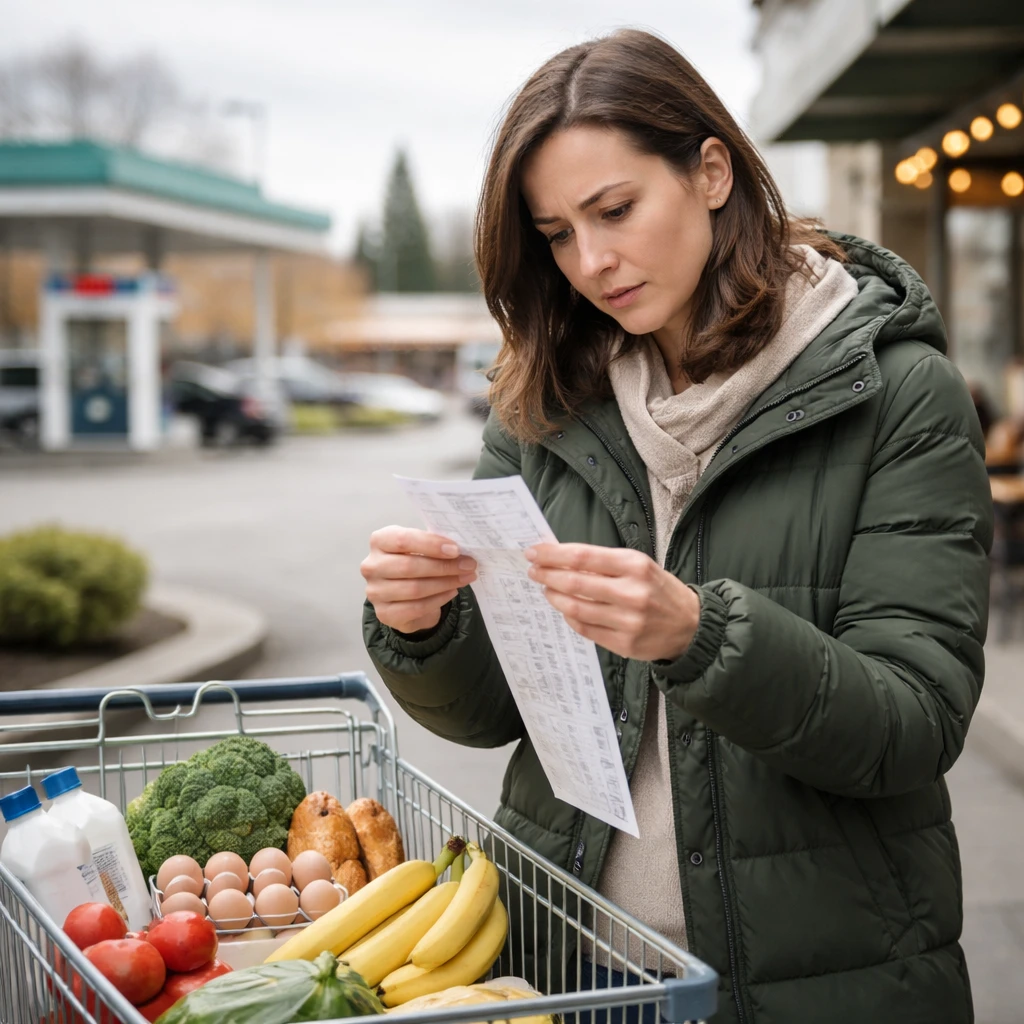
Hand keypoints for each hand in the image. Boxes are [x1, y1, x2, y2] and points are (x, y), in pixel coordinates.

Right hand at [362, 527, 476, 633]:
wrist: (402, 593)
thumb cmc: (413, 562)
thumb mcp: (420, 547)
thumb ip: (434, 545)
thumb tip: (461, 549)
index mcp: (379, 541)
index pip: (402, 540)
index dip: (430, 544)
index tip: (455, 549)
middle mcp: (372, 566)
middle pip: (410, 566)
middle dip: (444, 566)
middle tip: (468, 565)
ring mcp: (375, 591)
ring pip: (415, 589)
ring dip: (445, 583)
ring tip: (465, 578)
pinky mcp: (384, 613)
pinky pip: (416, 608)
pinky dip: (439, 599)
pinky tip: (452, 591)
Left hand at [525, 542, 699, 660]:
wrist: (691, 626)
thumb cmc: (660, 590)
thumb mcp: (639, 566)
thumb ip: (604, 563)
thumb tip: (561, 558)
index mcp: (635, 566)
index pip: (583, 557)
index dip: (553, 554)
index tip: (534, 552)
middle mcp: (632, 593)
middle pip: (574, 583)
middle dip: (547, 575)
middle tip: (534, 570)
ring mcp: (628, 621)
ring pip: (576, 608)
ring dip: (554, 597)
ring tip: (546, 589)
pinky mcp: (624, 644)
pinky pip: (585, 629)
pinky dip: (570, 617)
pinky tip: (564, 608)